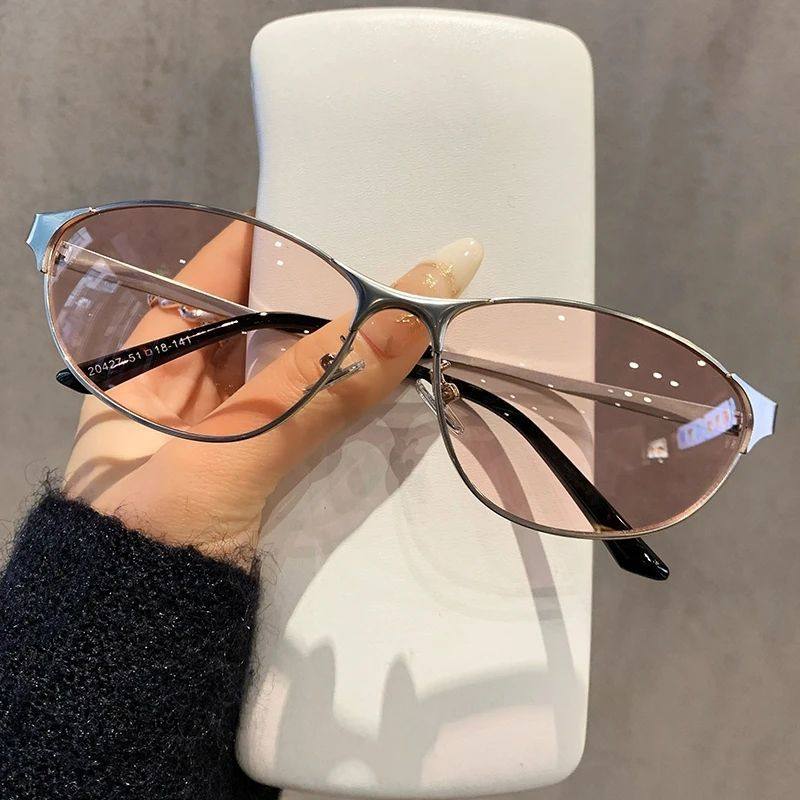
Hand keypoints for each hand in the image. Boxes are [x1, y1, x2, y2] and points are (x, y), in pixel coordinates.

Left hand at [64, 223, 482, 561]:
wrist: (140, 652)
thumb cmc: (155, 536)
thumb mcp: (232, 453)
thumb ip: (317, 388)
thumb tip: (408, 312)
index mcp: (147, 361)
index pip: (212, 275)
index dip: (273, 247)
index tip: (342, 227)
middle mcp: (185, 386)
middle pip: (262, 318)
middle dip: (324, 296)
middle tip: (395, 269)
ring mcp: (226, 429)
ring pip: (292, 368)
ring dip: (343, 348)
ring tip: (407, 312)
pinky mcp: (260, 468)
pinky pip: (307, 415)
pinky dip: (344, 397)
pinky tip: (388, 376)